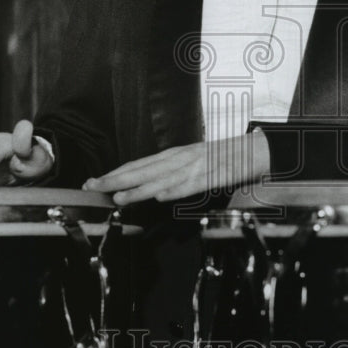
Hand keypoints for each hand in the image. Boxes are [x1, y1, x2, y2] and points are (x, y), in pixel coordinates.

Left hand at [82, 129, 270, 204]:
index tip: (94, 181)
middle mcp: (181, 158)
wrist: (256, 149)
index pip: (139, 164)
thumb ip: (172, 173)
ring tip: (119, 197)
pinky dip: (177, 190)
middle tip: (92, 186)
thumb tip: (151, 187)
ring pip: (163, 179)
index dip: (115, 173)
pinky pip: (194, 185)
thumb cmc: (225, 158)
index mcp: (175, 155)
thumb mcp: (193, 162)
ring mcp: (197, 166)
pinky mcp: (214, 176)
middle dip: (116, 179)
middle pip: (144, 169)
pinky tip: (162, 196)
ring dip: (140, 188)